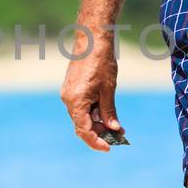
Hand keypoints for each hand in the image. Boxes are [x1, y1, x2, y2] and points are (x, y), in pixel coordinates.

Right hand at [60, 33, 123, 152]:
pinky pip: (81, 107)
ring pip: (82, 117)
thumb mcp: (109, 89)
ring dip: (98, 123)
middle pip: (82, 126)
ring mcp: (68, 94)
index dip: (96, 142)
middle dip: (100, 134)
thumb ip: (109, 111)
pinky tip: (107, 112)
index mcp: (76, 102)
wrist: (91, 39)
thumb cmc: (101, 62)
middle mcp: (68, 100)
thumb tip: (113, 128)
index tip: (110, 148)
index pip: (84, 131)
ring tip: (117, 124)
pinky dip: (93, 113)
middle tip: (119, 135)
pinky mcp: (71, 89)